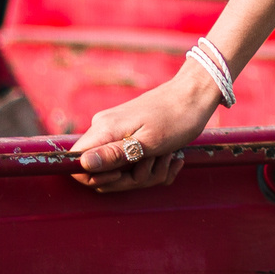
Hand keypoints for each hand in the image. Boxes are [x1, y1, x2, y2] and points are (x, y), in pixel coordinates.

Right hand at [69, 62, 219, 192]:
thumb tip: (83, 164)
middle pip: (101, 173)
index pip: (78, 164)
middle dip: (131, 179)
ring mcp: (117, 132)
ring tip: (169, 157)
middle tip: (157, 164)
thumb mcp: (149, 142)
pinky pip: (133, 162)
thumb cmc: (178, 118)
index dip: (97, 179)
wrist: (196, 94)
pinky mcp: (130, 135)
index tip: (123, 176)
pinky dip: (154, 166)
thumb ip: (115, 154)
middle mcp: (105, 130)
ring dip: (149, 173)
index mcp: (104, 130)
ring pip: (121, 170)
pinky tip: (172, 158)